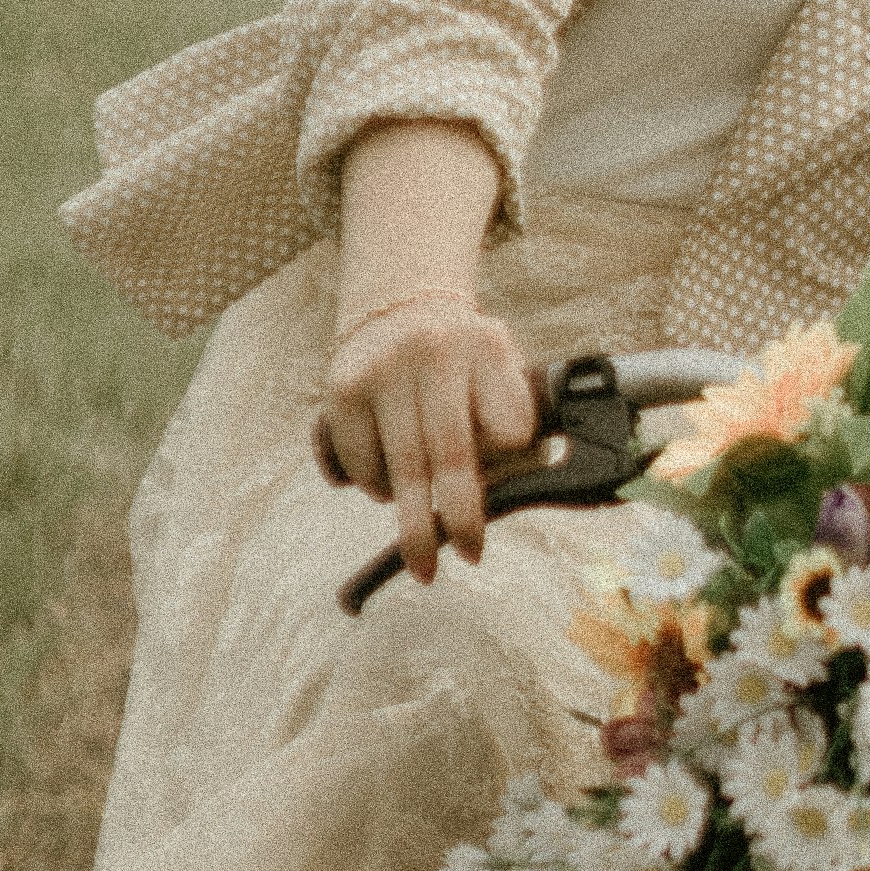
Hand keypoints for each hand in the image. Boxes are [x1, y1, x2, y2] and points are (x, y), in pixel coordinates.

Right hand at [313, 292, 543, 581]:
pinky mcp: (344, 388)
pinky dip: (375, 485)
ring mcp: (385, 369)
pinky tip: (387, 474)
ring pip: (397, 469)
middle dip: (452, 520)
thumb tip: (526, 484)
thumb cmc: (466, 360)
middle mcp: (435, 353)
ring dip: (407, 506)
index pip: (507, 430)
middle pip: (448, 456)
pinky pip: (360, 463)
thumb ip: (514, 419)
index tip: (500, 483)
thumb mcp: (503, 368)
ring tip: (416, 507)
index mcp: (487, 348)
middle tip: (453, 566)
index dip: (506, 467)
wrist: (400, 304)